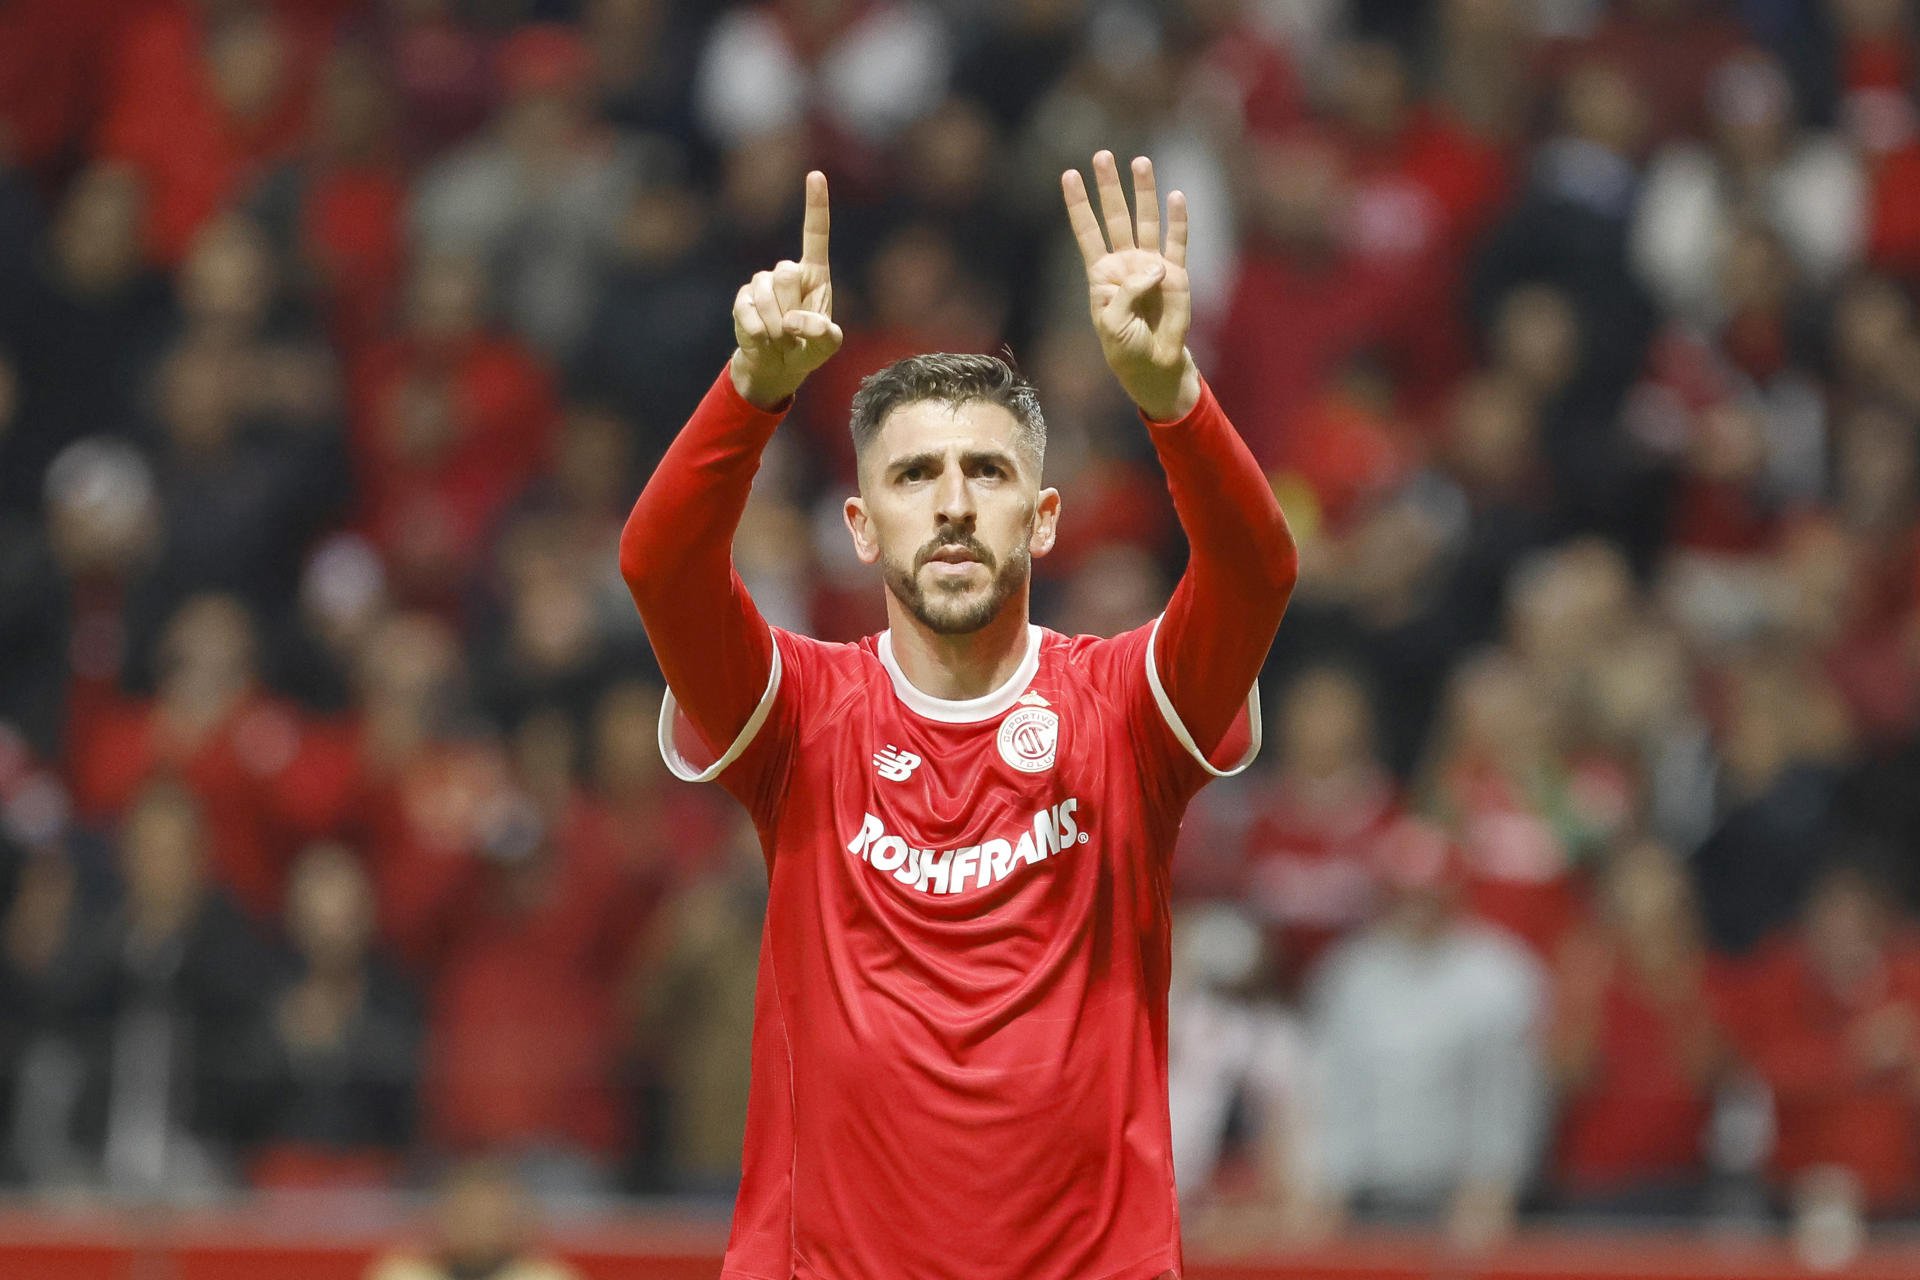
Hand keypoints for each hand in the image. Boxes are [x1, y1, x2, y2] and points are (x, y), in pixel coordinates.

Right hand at [729, 170, 841, 410]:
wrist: (776, 367)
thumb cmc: (807, 349)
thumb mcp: (826, 346)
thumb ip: (823, 334)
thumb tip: (796, 321)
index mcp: (814, 275)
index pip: (815, 234)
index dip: (815, 205)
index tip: (815, 175)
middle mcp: (787, 273)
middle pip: (786, 274)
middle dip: (791, 309)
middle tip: (794, 332)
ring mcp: (761, 284)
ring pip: (766, 294)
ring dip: (776, 326)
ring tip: (781, 338)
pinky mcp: (742, 300)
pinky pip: (749, 313)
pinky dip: (760, 334)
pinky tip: (764, 340)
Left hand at [1062, 151, 1197, 421]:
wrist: (1154, 363)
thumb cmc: (1125, 345)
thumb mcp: (1112, 322)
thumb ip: (1128, 291)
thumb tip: (1155, 265)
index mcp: (1101, 273)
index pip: (1087, 231)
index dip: (1078, 204)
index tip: (1069, 174)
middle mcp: (1125, 262)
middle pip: (1115, 216)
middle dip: (1109, 186)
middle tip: (1103, 155)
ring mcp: (1151, 265)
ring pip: (1146, 220)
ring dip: (1143, 191)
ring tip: (1140, 161)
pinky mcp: (1176, 274)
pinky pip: (1177, 242)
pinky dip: (1178, 219)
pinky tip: (1176, 196)